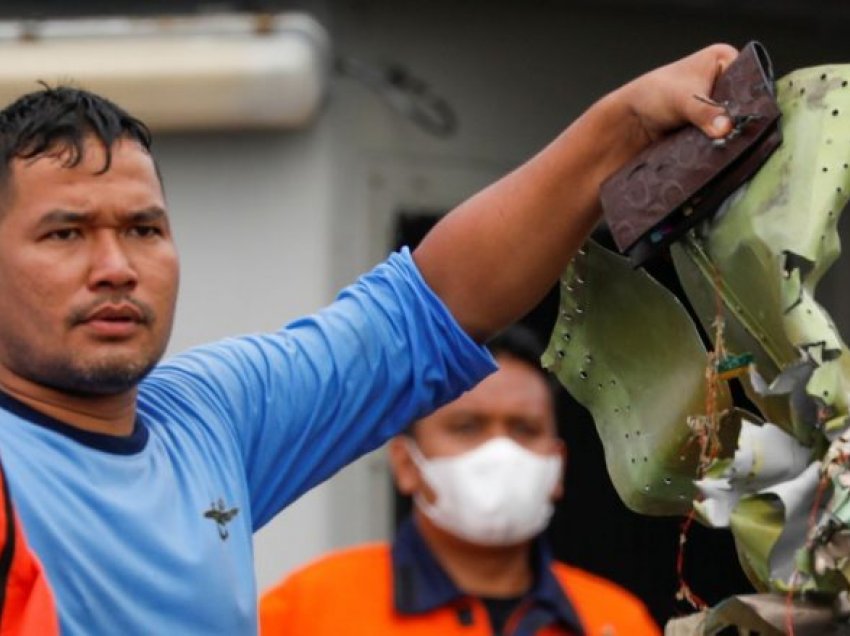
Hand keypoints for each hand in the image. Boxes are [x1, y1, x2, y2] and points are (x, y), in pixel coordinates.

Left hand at [617, 43, 738, 145]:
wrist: (629, 119)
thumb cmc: (653, 95)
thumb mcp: (682, 99)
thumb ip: (705, 112)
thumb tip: (726, 128)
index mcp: (723, 59)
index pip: (749, 77)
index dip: (750, 98)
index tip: (746, 117)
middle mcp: (724, 78)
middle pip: (743, 101)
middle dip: (739, 118)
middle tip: (737, 136)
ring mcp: (718, 101)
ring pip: (733, 119)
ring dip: (729, 133)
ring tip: (729, 145)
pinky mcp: (710, 122)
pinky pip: (721, 132)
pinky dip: (720, 140)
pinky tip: (720, 150)